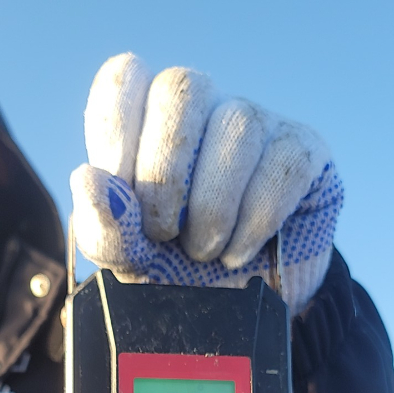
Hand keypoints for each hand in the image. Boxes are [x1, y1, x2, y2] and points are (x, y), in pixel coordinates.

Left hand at [71, 54, 342, 314]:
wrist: (243, 315)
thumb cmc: (180, 275)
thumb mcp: (133, 263)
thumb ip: (105, 228)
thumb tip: (89, 179)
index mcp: (148, 122)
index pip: (127, 77)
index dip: (117, 130)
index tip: (119, 194)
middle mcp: (205, 110)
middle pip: (182, 88)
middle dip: (164, 174)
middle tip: (164, 234)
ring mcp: (259, 123)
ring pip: (237, 124)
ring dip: (212, 207)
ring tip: (206, 253)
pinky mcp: (304, 152)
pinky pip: (283, 165)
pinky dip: (254, 220)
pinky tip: (239, 251)